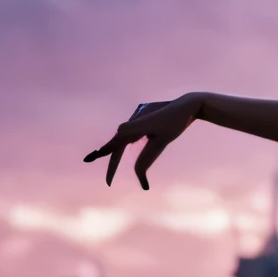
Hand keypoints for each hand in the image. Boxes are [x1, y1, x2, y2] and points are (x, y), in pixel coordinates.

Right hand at [83, 96, 200, 188]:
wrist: (189, 104)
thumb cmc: (177, 122)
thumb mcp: (164, 140)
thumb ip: (148, 155)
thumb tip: (137, 172)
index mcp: (134, 125)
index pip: (117, 145)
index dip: (107, 158)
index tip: (98, 168)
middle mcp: (133, 120)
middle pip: (117, 141)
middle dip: (106, 153)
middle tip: (88, 159)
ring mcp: (139, 117)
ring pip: (124, 136)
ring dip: (115, 146)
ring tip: (100, 153)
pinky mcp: (145, 118)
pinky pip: (132, 131)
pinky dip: (127, 140)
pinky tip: (128, 142)